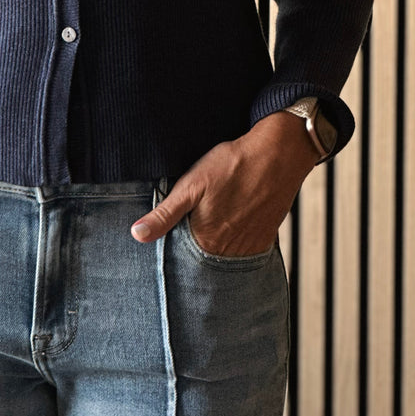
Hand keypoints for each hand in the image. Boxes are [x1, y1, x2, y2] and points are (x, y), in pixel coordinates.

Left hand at [130, 111, 319, 255]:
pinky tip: (231, 226)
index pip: (182, 258)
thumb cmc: (231, 166)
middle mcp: (230, 252)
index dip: (173, 247)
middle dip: (193, 251)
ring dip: (215, 249)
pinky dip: (234, 245)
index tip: (170, 235)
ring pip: (224, 258)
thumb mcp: (190, 186)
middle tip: (195, 224)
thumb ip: (164, 215)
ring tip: (212, 226)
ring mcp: (250, 247)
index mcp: (207, 241)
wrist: (277, 156)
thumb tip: (137, 235)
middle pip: (204, 259)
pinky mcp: (265, 239)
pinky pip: (245, 252)